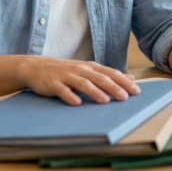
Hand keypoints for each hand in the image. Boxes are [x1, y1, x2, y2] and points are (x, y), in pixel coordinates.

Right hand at [19, 56, 140, 105]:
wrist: (35, 67)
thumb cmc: (65, 71)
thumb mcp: (87, 70)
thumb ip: (106, 75)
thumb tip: (129, 79)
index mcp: (90, 67)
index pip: (111, 73)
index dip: (123, 82)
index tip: (136, 91)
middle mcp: (80, 70)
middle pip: (100, 78)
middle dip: (113, 88)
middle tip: (125, 98)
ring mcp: (66, 76)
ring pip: (83, 84)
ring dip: (94, 92)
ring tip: (105, 101)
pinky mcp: (53, 84)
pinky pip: (62, 91)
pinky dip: (70, 96)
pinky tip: (76, 103)